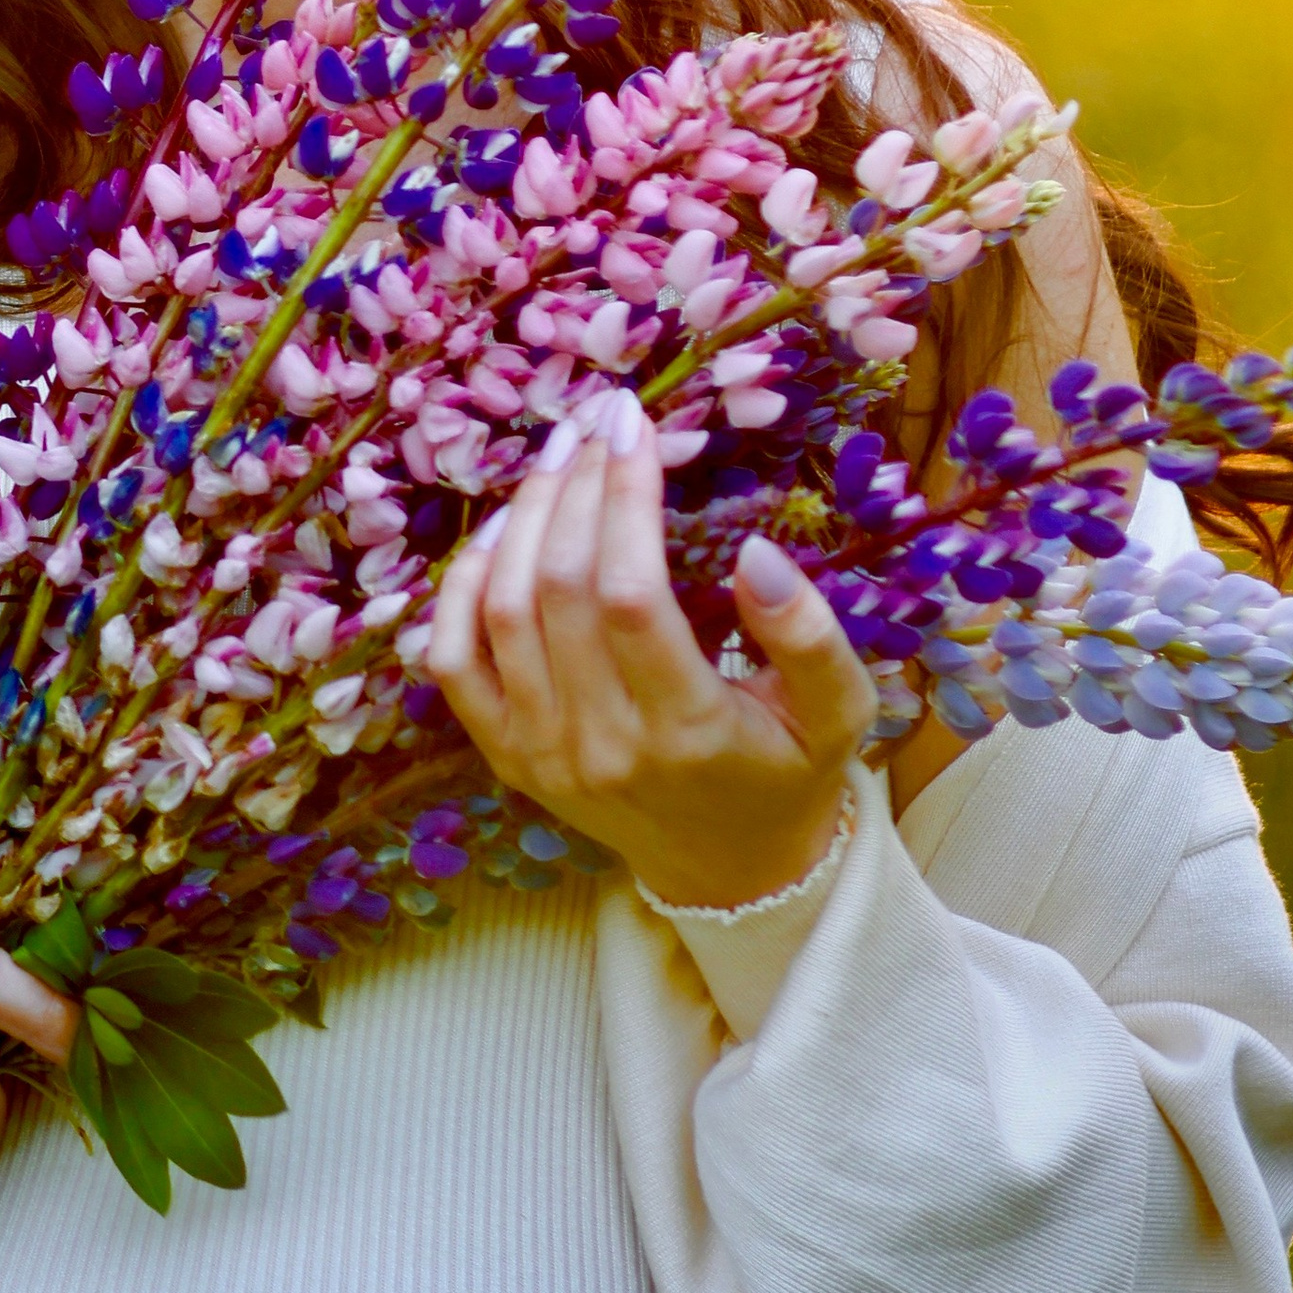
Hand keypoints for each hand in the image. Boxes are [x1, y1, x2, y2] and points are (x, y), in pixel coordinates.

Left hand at [428, 393, 878, 910]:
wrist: (729, 870)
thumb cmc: (789, 772)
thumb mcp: (839, 712)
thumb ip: (810, 637)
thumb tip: (756, 552)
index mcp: (687, 731)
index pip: (631, 595)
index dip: (624, 499)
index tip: (635, 428)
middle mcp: (602, 745)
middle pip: (560, 590)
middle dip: (574, 488)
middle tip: (597, 423)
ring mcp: (541, 753)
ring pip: (501, 612)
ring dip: (523, 519)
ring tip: (558, 455)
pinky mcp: (505, 754)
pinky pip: (454, 660)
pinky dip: (462, 586)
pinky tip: (500, 531)